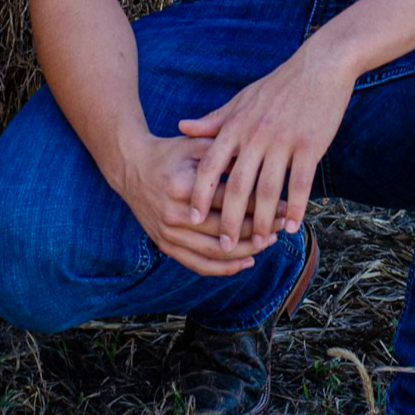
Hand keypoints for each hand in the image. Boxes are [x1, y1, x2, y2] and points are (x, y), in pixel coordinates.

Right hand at [118, 133, 286, 277]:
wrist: (131, 167)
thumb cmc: (170, 153)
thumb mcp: (196, 146)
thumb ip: (226, 155)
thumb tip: (263, 165)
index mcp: (183, 186)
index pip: (229, 201)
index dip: (259, 204)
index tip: (283, 204)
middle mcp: (173, 214)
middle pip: (225, 229)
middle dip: (258, 229)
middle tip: (281, 225)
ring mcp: (167, 233)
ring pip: (214, 252)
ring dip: (246, 250)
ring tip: (268, 242)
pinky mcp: (164, 245)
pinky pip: (198, 264)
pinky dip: (223, 268)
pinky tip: (245, 262)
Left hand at [178, 42, 355, 249]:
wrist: (320, 67)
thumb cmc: (278, 86)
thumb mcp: (242, 99)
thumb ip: (214, 120)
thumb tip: (182, 127)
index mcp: (236, 125)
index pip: (211, 165)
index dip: (201, 194)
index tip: (193, 219)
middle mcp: (256, 135)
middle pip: (238, 185)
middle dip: (229, 219)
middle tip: (225, 245)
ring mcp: (284, 140)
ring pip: (269, 189)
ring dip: (262, 220)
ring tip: (259, 242)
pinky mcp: (310, 144)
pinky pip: (301, 183)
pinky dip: (296, 207)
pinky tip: (293, 226)